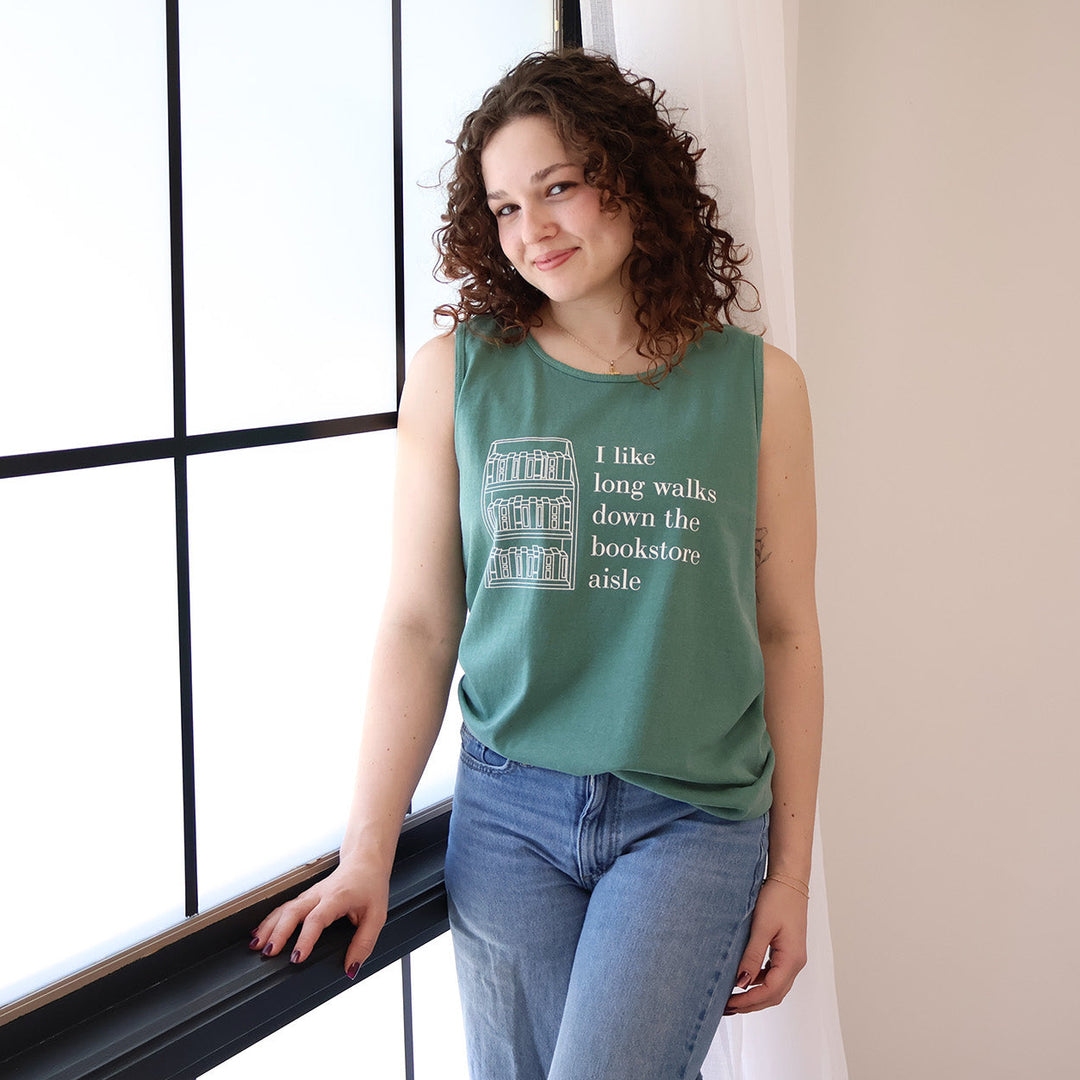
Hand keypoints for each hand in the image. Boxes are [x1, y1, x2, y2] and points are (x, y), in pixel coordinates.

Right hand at [248, 857, 390, 978]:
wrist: (365, 861)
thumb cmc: (371, 886)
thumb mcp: (377, 916)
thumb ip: (364, 943)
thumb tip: (350, 968)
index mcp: (336, 898)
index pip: (316, 919)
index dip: (305, 939)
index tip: (297, 958)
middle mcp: (319, 894)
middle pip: (293, 911)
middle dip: (278, 933)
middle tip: (268, 953)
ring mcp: (310, 894)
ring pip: (284, 908)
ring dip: (268, 926)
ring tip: (256, 946)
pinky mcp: (306, 896)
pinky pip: (284, 907)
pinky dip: (270, 920)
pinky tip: (259, 932)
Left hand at [724, 877, 807, 1014]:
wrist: (789, 880)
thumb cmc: (777, 899)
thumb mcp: (761, 927)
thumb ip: (752, 955)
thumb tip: (741, 983)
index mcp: (792, 959)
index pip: (769, 992)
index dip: (748, 1001)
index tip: (728, 1004)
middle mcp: (795, 963)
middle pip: (773, 995)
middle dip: (750, 1004)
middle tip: (726, 1008)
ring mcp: (792, 958)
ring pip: (774, 987)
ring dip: (754, 996)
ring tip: (732, 998)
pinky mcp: (786, 951)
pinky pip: (773, 975)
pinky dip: (759, 983)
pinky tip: (744, 980)